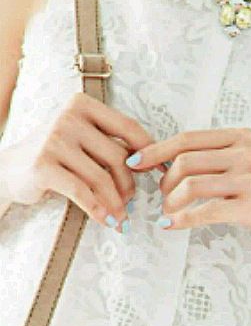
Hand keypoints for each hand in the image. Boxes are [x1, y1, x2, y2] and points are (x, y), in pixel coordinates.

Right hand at [1, 93, 153, 232]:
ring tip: (122, 216)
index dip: (148, 151)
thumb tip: (153, 161)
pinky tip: (106, 220)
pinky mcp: (44, 165)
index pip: (128, 127)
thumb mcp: (82, 137)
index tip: (161, 170)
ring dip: (116, 202)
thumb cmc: (56, 153)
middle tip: (131, 201)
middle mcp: (68, 117)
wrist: (10, 169)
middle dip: (129, 184)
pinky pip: (81, 192)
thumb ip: (111, 142)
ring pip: (101, 177)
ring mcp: (54, 139)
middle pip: (117, 156)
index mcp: (83, 104)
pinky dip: (97, 209)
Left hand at [125, 127, 250, 251]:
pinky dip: (183, 220)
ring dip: (171, 202)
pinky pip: (206, 211)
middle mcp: (244, 152)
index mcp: (240, 137)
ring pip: (192, 183)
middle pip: (184, 160)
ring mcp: (250, 178)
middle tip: (161, 199)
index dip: (156, 151)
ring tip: (169, 214)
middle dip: (164, 182)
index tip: (136, 163)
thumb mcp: (250, 161)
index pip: (186, 138)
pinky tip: (173, 226)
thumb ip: (218, 157)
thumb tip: (170, 164)